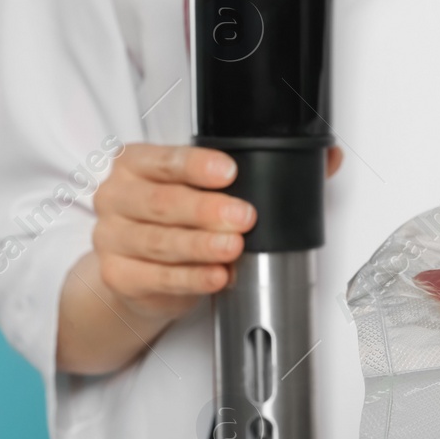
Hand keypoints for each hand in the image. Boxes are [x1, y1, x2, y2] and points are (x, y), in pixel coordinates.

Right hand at [56, 143, 342, 373]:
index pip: (163, 159)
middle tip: (243, 216)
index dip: (196, 166)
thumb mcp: (207, 190)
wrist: (137, 272)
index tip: (229, 172)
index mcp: (136, 165)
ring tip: (232, 248)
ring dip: (201, 246)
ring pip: (159, 242)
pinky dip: (191, 279)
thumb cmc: (173, 220)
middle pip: (161, 202)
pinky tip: (216, 276)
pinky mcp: (120, 276)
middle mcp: (118, 198)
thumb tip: (326, 159)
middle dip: (206, 211)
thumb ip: (264, 170)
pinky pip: (158, 278)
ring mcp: (113, 239)